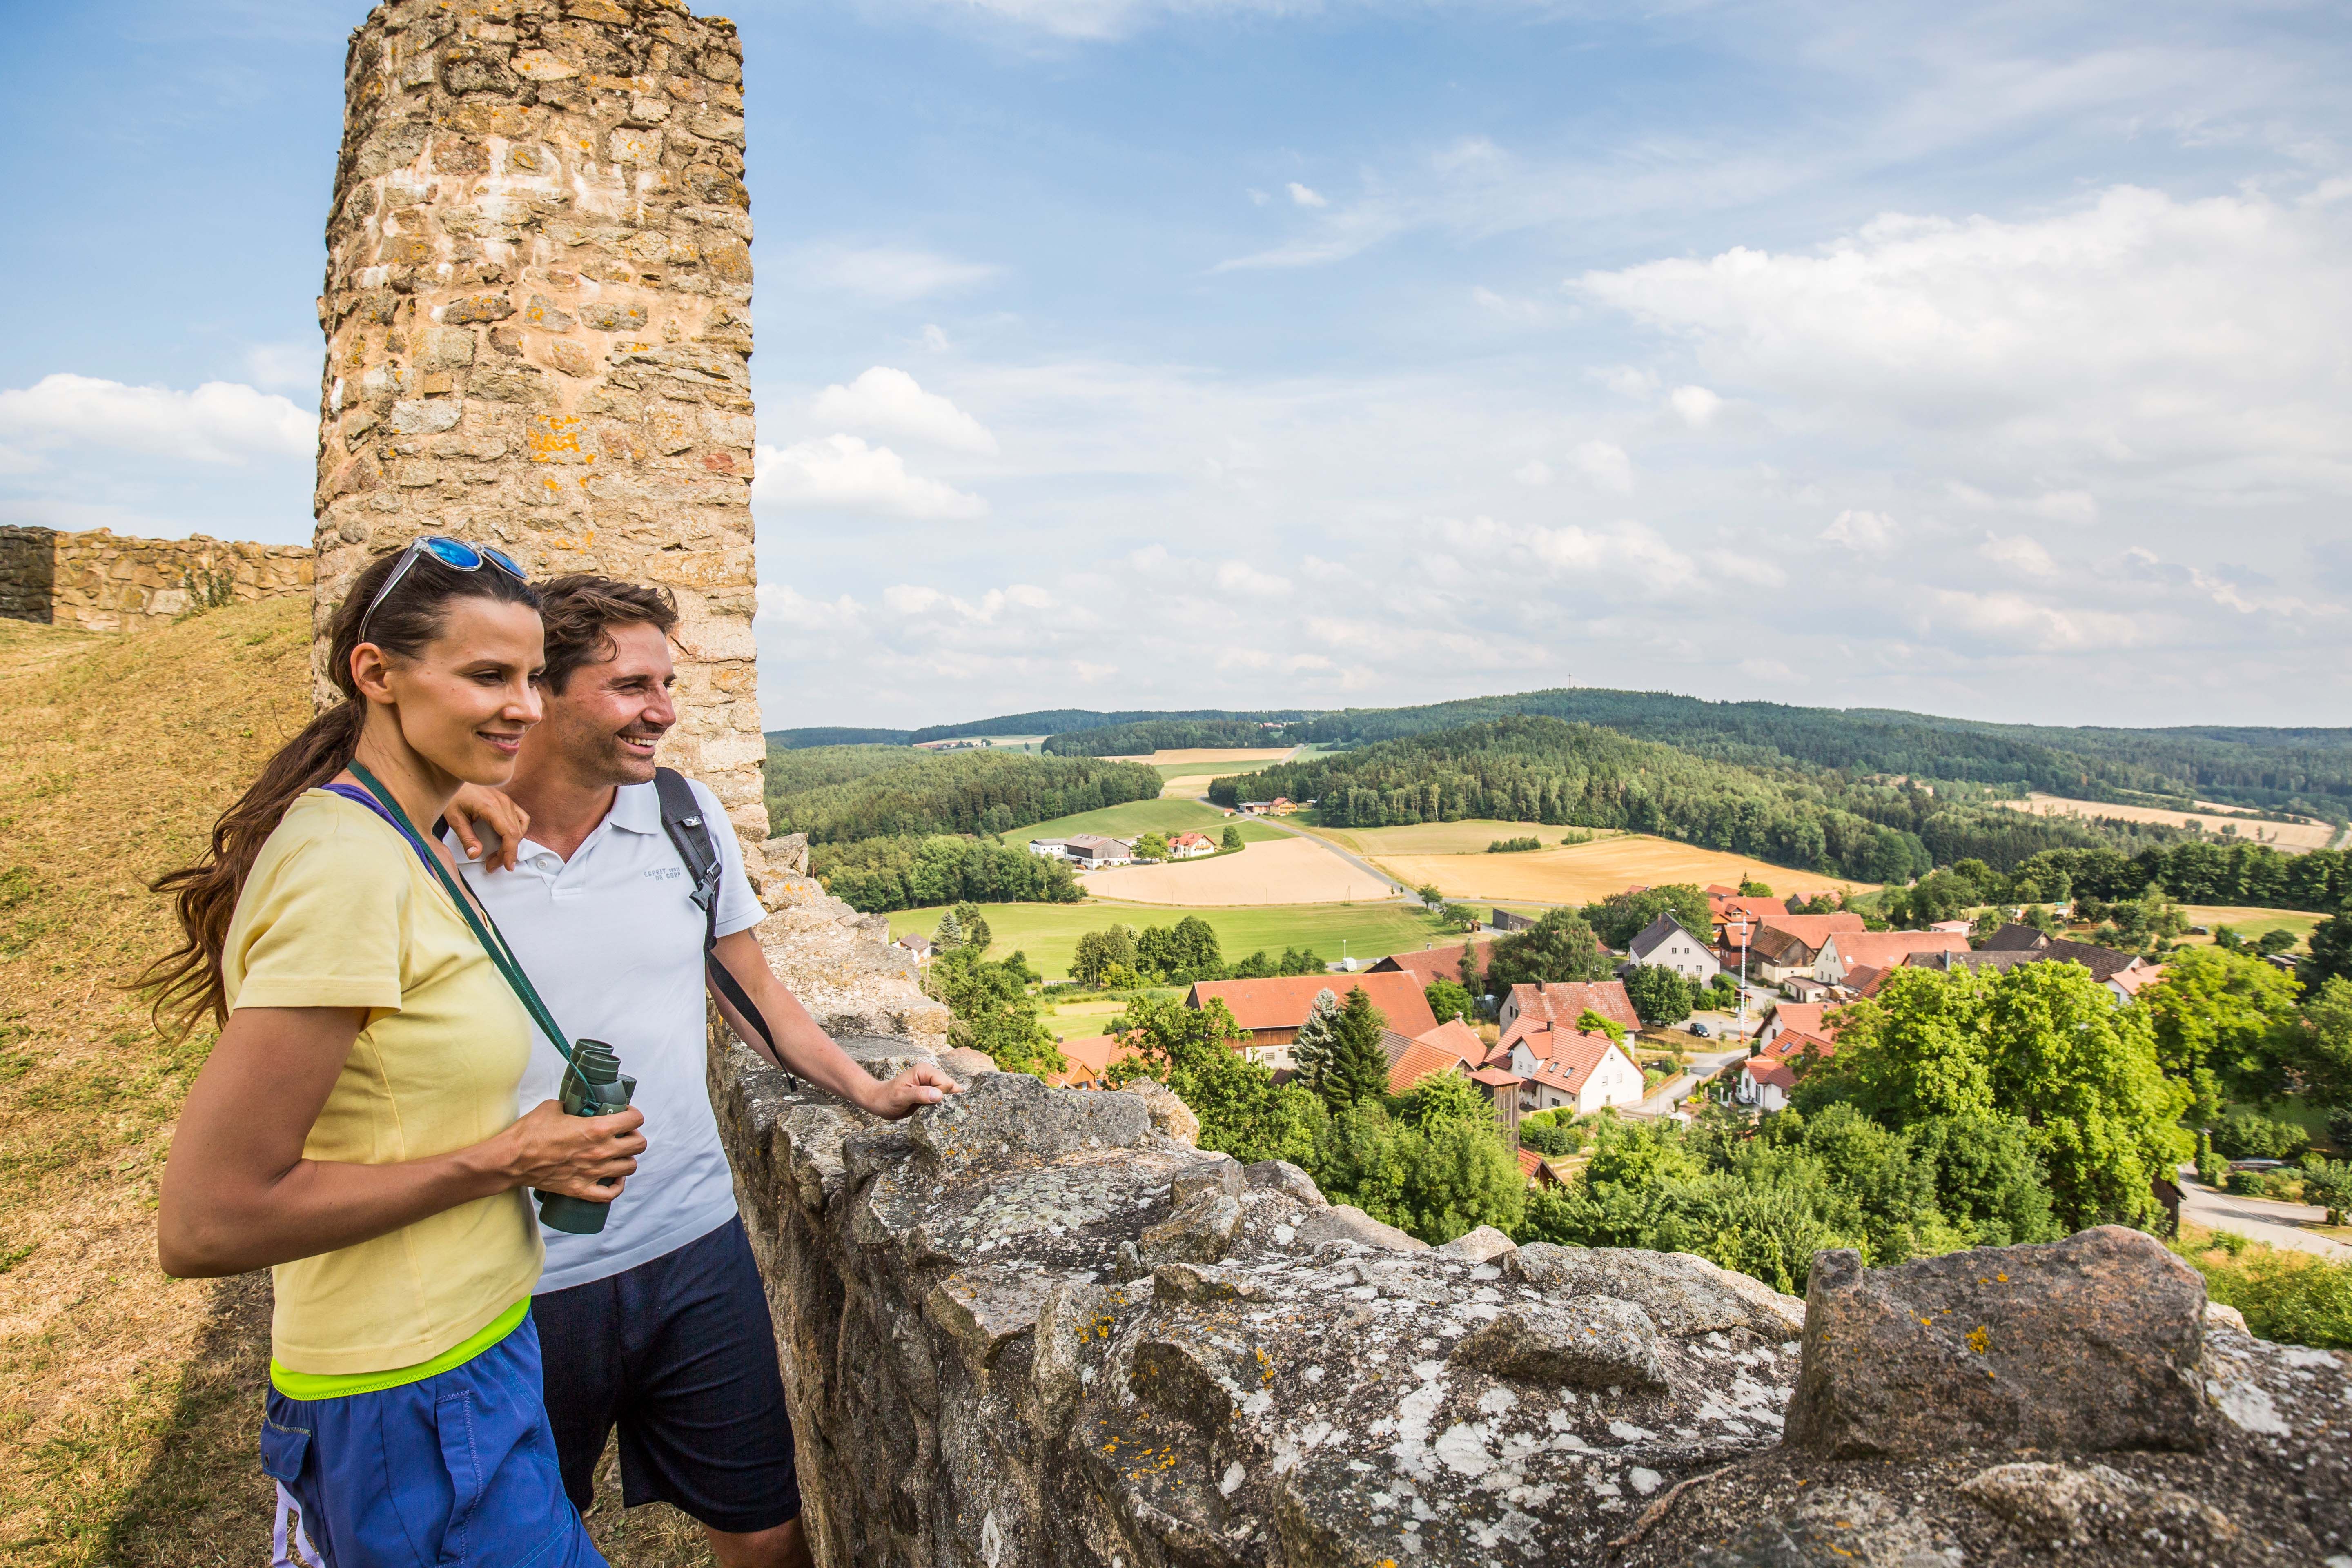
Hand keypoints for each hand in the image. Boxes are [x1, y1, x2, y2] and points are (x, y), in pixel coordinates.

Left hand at [447, 783, 529, 870]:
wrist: (454, 775)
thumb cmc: (453, 795)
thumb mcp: (454, 818)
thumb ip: (466, 837)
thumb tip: (475, 855)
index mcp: (490, 807)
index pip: (509, 833)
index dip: (510, 852)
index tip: (507, 866)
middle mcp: (503, 803)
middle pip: (515, 834)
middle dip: (506, 853)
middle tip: (492, 865)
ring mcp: (506, 801)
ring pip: (520, 827)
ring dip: (512, 844)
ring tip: (499, 854)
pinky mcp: (506, 801)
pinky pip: (521, 817)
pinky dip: (519, 831)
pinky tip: (508, 838)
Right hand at [492, 1100, 645, 1201]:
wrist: (511, 1159)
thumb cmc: (529, 1133)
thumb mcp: (553, 1107)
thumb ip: (572, 1106)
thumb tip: (578, 1106)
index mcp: (597, 1129)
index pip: (635, 1119)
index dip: (633, 1114)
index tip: (625, 1113)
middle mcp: (601, 1152)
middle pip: (639, 1145)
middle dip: (634, 1136)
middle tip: (623, 1133)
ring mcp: (593, 1173)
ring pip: (630, 1168)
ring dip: (627, 1158)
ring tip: (617, 1153)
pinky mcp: (582, 1189)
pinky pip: (611, 1193)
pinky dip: (616, 1186)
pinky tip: (613, 1178)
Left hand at [859, 1063, 959, 1120]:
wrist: (878, 1101)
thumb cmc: (887, 1098)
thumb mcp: (901, 1097)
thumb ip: (920, 1095)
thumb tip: (939, 1095)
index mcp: (924, 1071)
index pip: (946, 1082)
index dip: (942, 1095)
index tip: (931, 1104)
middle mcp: (929, 1074)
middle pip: (949, 1086)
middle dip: (946, 1099)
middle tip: (934, 1109)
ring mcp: (930, 1083)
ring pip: (948, 1093)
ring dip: (944, 1103)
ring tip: (933, 1111)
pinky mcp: (929, 1092)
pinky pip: (942, 1097)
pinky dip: (941, 1105)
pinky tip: (934, 1111)